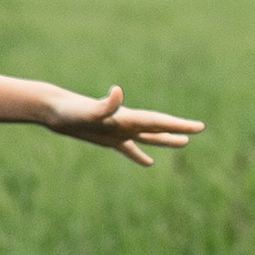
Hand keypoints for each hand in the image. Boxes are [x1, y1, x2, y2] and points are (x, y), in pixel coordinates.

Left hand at [47, 84, 203, 167]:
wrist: (56, 111)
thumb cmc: (72, 111)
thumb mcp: (89, 111)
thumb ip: (106, 104)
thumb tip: (118, 91)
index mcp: (127, 118)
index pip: (158, 122)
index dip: (178, 125)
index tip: (198, 127)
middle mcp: (126, 123)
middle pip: (158, 127)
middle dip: (178, 129)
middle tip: (198, 129)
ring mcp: (119, 131)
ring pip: (147, 137)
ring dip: (165, 140)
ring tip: (183, 143)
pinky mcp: (108, 139)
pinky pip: (128, 149)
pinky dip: (138, 155)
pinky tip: (148, 162)